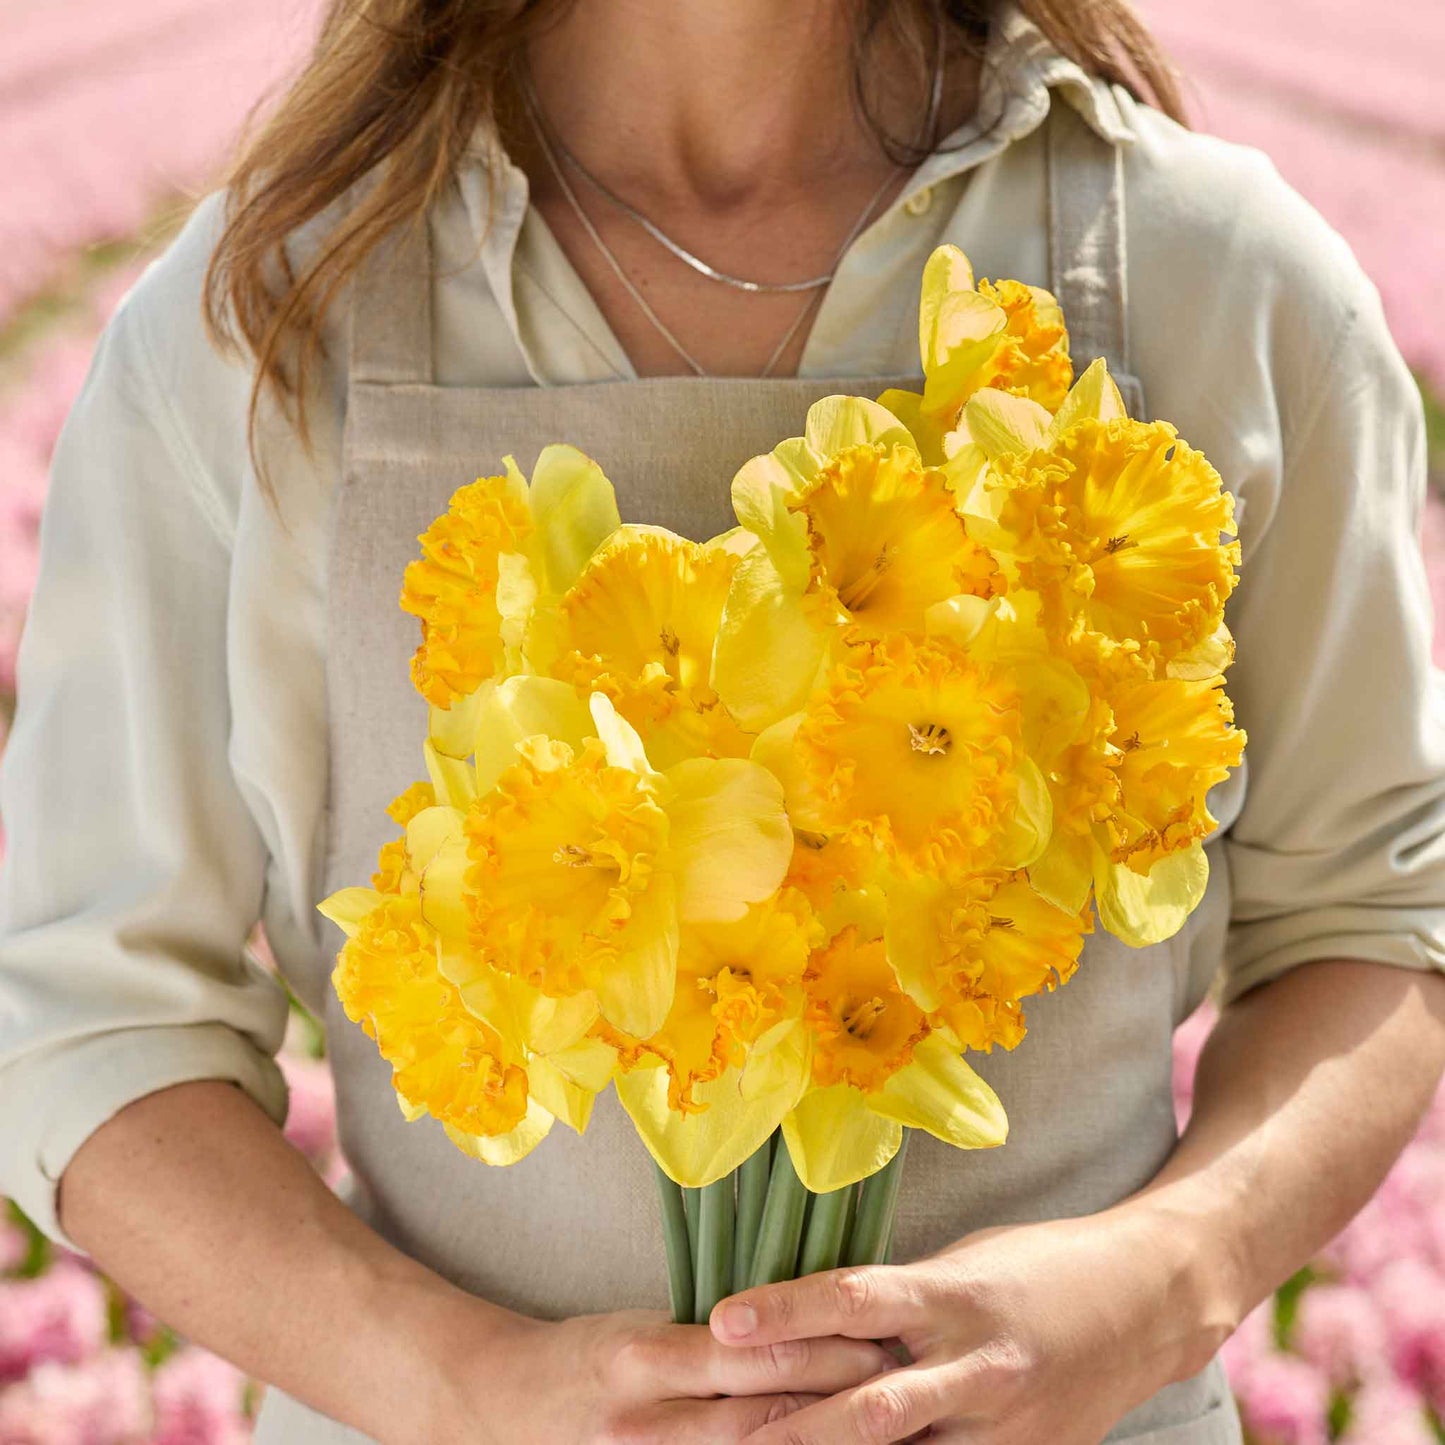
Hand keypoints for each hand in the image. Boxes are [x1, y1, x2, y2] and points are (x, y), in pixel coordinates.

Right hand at [415, 1298, 899, 1444]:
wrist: (499, 1408)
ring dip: (815, 1440)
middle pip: (759, 1417)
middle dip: (833, 1401)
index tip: (876, 1333)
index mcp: (642, 1353)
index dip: (819, 1349)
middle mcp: (643, 1419)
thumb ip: (711, 1335)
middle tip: (897, 1379)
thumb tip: (801, 1327)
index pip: (749, 1354)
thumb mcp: (641, 1325)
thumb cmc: (583, 1354)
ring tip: (876, 1421)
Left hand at [707, 1204, 1234, 1443]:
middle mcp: (973, 1365)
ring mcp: (1000, 1426)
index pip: (853, 1299)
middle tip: (714, 1428)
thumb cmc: (1040, 1266)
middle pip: (864, 1405)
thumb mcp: (963, 1263)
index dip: (785, 1311)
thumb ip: (897, 1297)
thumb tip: (815, 1318)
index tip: (721, 1319)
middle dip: (785, 1424)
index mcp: (953, 1295)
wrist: (1148, 1301)